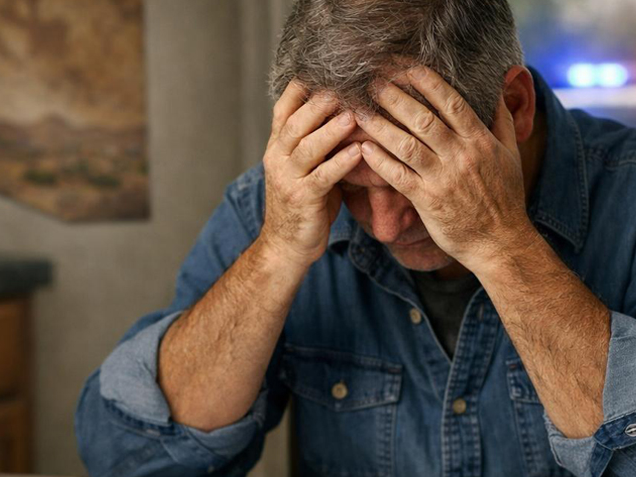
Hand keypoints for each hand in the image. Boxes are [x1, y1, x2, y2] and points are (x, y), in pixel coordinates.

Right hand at [260, 81, 362, 266]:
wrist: (285, 247)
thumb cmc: (304, 205)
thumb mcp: (307, 168)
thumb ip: (319, 143)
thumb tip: (347, 112)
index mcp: (277, 147)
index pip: (285, 108)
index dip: (303, 88)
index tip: (326, 70)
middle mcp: (277, 158)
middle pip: (296, 122)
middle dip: (320, 102)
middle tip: (346, 85)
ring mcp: (287, 179)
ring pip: (307, 146)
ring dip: (331, 129)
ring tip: (354, 114)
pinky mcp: (302, 199)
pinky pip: (322, 177)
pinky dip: (341, 163)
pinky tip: (359, 152)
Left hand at [356, 66, 536, 270]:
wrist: (499, 242)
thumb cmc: (506, 198)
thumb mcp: (511, 154)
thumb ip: (502, 119)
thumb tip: (500, 85)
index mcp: (480, 141)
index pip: (450, 102)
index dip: (426, 81)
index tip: (405, 67)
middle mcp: (460, 156)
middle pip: (422, 118)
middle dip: (395, 97)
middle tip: (372, 82)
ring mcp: (443, 179)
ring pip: (406, 145)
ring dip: (379, 126)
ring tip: (358, 111)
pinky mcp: (428, 202)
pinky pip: (399, 176)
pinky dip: (379, 161)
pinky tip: (363, 148)